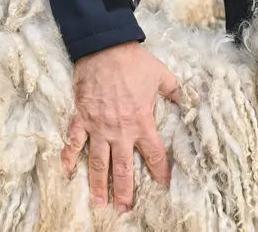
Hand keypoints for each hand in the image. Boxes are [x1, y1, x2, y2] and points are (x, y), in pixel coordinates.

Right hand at [62, 40, 180, 212]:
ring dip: (98, 184)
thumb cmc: (134, 61)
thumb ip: (176, 91)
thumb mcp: (162, 74)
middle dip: (124, 191)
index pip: (153, 154)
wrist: (104, 47)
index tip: (162, 185)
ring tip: (99, 203)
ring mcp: (98, 126)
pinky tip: (67, 171)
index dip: (159, 171)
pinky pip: (74, 141)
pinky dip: (69, 157)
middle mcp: (120, 130)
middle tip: (123, 210)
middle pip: (122, 168)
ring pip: (98, 162)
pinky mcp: (82, 117)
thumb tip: (191, 100)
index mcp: (141, 121)